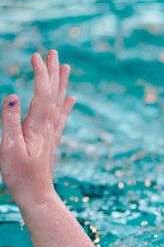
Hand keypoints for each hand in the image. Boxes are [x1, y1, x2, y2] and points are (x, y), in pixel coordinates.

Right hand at [0, 50, 75, 203]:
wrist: (36, 195)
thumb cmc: (19, 174)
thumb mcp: (8, 147)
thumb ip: (9, 121)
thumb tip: (12, 96)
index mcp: (38, 125)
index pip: (41, 92)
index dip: (40, 73)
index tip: (37, 55)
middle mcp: (49, 125)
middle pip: (53, 93)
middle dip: (53, 71)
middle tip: (54, 51)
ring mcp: (52, 133)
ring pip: (59, 101)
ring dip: (61, 83)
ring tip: (66, 67)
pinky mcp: (52, 140)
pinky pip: (61, 116)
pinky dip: (66, 104)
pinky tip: (72, 99)